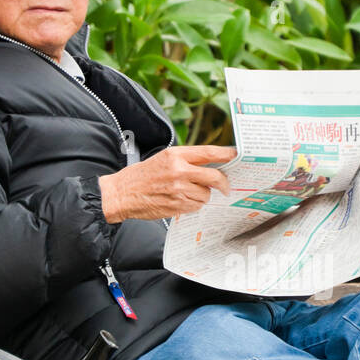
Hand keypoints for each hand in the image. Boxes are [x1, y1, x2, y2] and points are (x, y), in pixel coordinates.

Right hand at [99, 145, 235, 222]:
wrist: (121, 194)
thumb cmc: (142, 176)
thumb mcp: (163, 159)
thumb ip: (186, 160)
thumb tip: (211, 164)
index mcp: (176, 155)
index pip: (209, 152)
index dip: (227, 154)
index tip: (237, 156)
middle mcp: (179, 170)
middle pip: (214, 176)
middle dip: (223, 183)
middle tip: (225, 187)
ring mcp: (179, 189)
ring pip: (206, 194)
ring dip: (202, 195)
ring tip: (186, 193)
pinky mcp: (177, 205)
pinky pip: (196, 206)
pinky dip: (193, 205)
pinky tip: (180, 201)